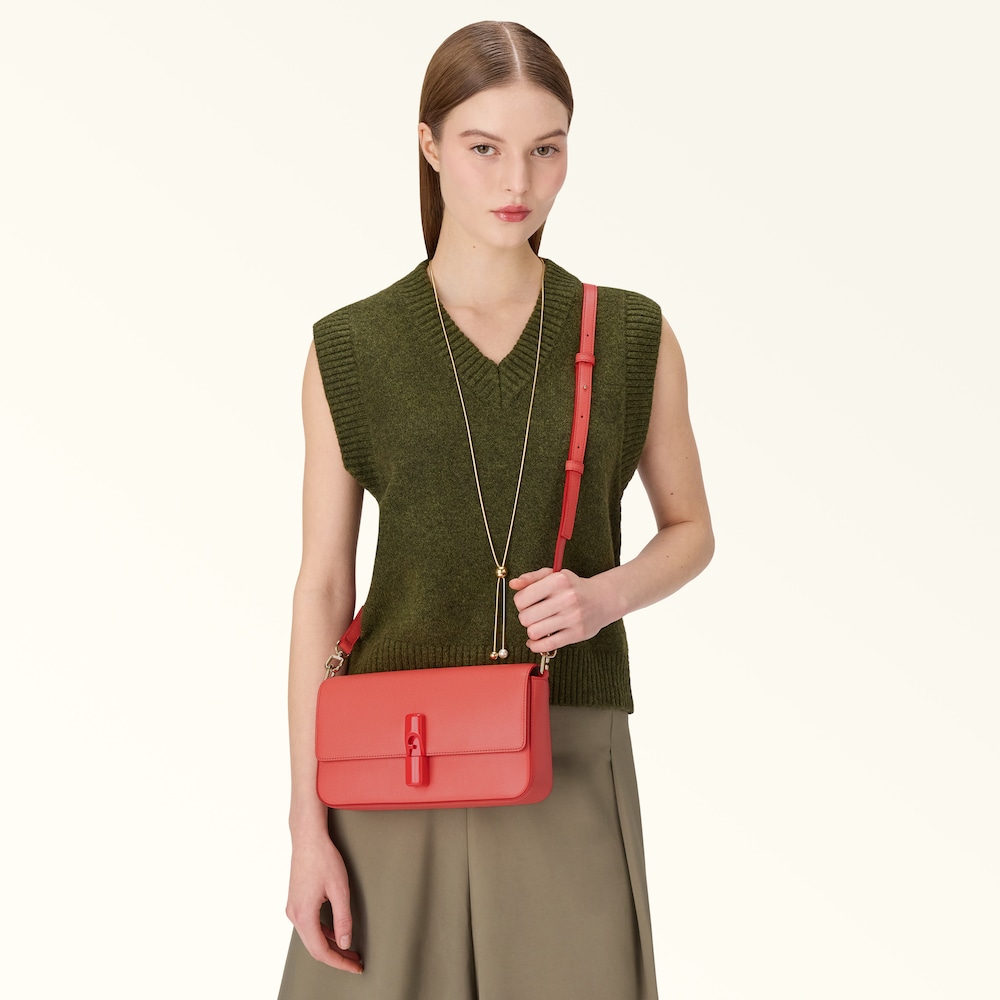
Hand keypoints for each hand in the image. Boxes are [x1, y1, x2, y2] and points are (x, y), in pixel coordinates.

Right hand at [285, 834, 362, 973]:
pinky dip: (323, 933)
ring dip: (330, 945)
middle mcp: (295, 915)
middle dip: (336, 957)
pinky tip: (336, 931)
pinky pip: (309, 925)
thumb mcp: (339, 889)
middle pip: (315, 947)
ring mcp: (293, 908)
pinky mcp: (296, 901)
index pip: (321, 951)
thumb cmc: (323, 858)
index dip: (340, 962)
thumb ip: (343, 918)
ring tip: (349, 949)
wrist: (308, 838)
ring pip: (311, 937)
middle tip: (355, 961)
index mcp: (304, 915)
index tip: (355, 966)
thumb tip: (345, 942)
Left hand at [509, 567, 620, 652]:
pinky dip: (536, 646)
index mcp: (558, 581)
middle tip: (533, 615)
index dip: (520, 603)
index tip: (526, 603)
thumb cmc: (574, 587)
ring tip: (538, 626)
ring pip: (534, 632)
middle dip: (525, 618)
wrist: (603, 599)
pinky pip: (548, 645)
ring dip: (532, 631)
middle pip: (526, 617)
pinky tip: (537, 641)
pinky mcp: (577, 633)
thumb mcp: (554, 575)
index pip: (522, 599)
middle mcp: (567, 598)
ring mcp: (573, 617)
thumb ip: (532, 578)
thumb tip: (513, 584)